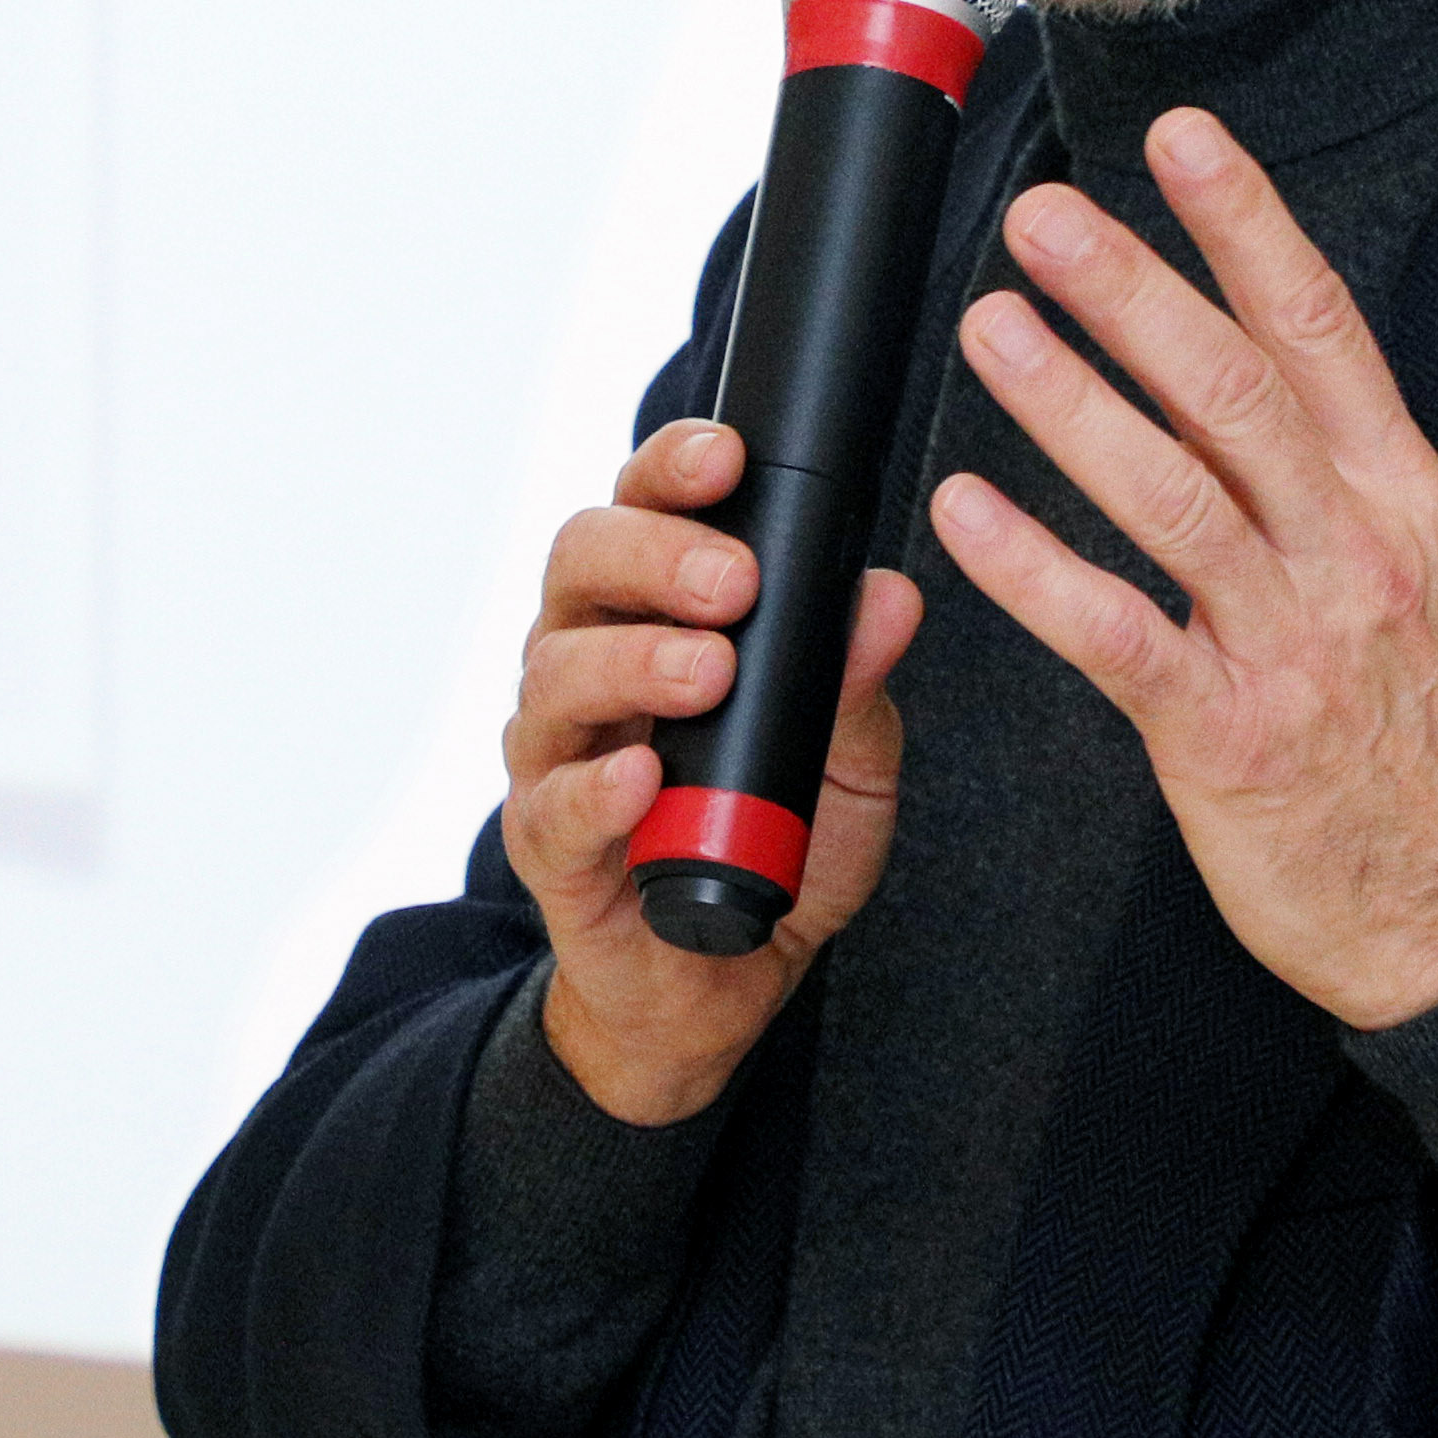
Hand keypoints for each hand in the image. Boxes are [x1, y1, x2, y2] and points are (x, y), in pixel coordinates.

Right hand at [498, 417, 920, 1129]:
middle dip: (654, 555)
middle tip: (734, 582)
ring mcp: (557, 752)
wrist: (722, 979)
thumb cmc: (776, 844)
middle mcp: (589, 662)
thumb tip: (890, 598)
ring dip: (634, 661)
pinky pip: (552, 805)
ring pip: (557, 673)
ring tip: (708, 672)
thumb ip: (857, 683)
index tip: (728, 457)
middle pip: (580, 565)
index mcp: (651, 614)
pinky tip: (640, 780)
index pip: (641, 510)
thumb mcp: (848, 763)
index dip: (671, 469)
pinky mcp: (547, 846)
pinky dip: (597, 789)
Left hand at [929, 109, 1437, 1030]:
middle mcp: (1355, 552)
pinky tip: (967, 511)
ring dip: (1070, 401)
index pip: (1320, 332)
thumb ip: (1343, 473)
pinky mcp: (1231, 736)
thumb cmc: (1437, 743)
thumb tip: (1257, 363)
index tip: (1185, 140)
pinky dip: (1036, 568)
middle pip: (1235, 389)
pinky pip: (1119, 634)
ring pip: (1172, 494)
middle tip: (1042, 218)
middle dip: (1134, 290)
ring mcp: (1296, 643)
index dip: (1248, 229)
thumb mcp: (1432, 578)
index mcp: (1405, 498)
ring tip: (992, 326)